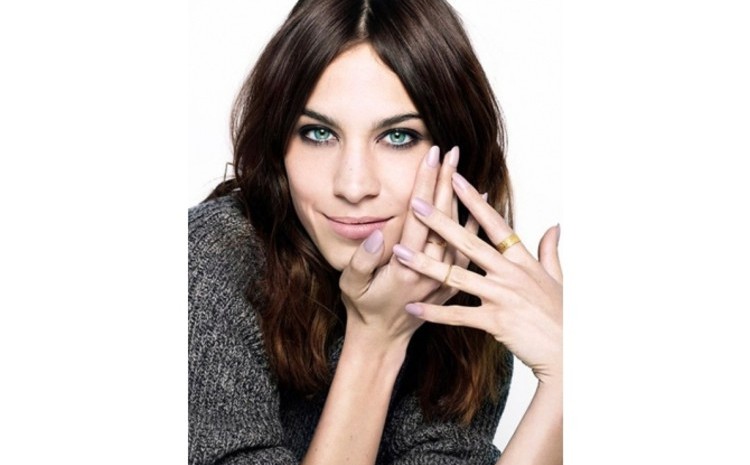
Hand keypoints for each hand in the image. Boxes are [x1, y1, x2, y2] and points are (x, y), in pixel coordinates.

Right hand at [338, 147, 478, 345]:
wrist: (383, 338)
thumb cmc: (363, 307)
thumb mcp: (351, 286)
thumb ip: (362, 261)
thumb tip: (377, 235)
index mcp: (406, 267)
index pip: (419, 217)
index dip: (424, 185)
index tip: (431, 158)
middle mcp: (431, 270)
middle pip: (443, 218)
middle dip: (446, 182)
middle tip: (452, 152)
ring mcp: (445, 276)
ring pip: (459, 232)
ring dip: (461, 199)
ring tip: (464, 169)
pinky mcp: (452, 282)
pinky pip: (468, 250)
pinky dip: (475, 225)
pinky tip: (481, 204)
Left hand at [393, 172, 561, 383]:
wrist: (569, 351)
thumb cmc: (561, 315)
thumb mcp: (557, 278)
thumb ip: (549, 251)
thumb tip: (554, 226)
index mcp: (522, 260)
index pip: (495, 224)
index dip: (475, 201)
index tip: (455, 179)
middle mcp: (510, 273)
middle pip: (469, 242)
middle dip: (440, 222)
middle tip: (415, 203)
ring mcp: (502, 296)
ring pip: (456, 275)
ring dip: (425, 264)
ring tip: (399, 252)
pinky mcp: (495, 321)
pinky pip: (458, 315)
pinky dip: (434, 312)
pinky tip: (412, 306)